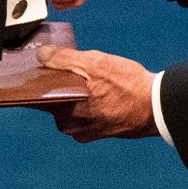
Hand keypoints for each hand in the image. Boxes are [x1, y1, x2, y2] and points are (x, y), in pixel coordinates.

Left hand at [36, 46, 158, 141]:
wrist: (156, 106)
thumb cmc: (127, 86)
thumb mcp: (94, 63)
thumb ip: (64, 59)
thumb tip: (42, 55)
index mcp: (62, 110)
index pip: (34, 99)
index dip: (32, 84)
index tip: (33, 72)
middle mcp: (69, 125)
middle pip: (53, 100)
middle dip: (59, 84)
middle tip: (75, 68)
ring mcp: (83, 131)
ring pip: (69, 106)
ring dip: (76, 93)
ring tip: (94, 80)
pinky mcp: (97, 133)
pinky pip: (84, 114)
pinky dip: (88, 102)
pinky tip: (102, 91)